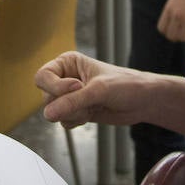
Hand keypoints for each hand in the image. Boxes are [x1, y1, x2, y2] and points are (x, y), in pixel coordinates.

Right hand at [35, 50, 149, 127]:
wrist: (142, 101)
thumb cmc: (125, 85)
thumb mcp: (98, 90)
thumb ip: (72, 101)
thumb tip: (48, 113)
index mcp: (68, 62)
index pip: (42, 76)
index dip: (56, 86)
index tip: (78, 87)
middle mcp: (65, 77)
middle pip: (46, 97)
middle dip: (68, 104)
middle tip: (88, 100)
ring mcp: (69, 96)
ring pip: (54, 112)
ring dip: (74, 113)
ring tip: (93, 105)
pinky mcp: (75, 110)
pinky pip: (63, 121)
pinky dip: (76, 120)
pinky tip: (92, 113)